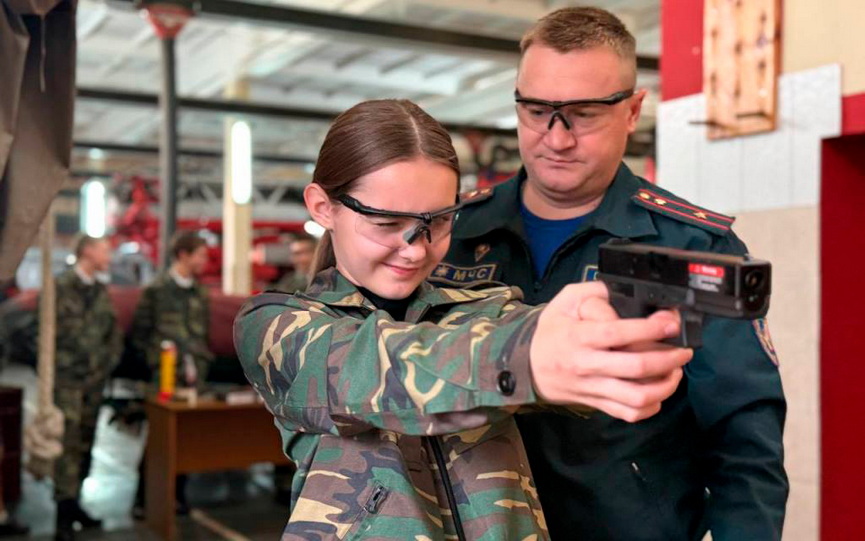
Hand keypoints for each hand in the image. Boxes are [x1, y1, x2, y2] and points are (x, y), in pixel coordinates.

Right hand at [529, 282, 691, 422]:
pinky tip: (658, 393)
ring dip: (665, 386)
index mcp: (579, 336)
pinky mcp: (596, 404)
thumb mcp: (565, 301)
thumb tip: (626, 294)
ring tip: (675, 372)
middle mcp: (586, 364)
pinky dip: (650, 407)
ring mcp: (592, 388)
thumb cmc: (552, 331)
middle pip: (635, 367)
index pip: (617, 333)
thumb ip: (596, 292)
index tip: (671, 323)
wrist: (528, 367)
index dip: (649, 328)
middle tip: (683, 350)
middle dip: (668, 358)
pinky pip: (628, 413)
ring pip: (636, 396)